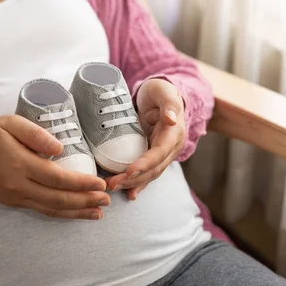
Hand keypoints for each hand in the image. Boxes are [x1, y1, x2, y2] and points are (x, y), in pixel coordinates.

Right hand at [0, 115, 108, 219]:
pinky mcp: (14, 203)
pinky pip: (42, 210)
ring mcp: (17, 197)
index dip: (81, 183)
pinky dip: (62, 214)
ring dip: (77, 212)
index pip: (58, 178)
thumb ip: (35, 134)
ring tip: (99, 212)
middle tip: (108, 200)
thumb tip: (60, 149)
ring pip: (52, 209)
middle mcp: (20, 186)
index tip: (100, 183)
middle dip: (86, 201)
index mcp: (20, 164)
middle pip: (59, 199)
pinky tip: (76, 214)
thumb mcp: (9, 123)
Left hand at [106, 79, 185, 199]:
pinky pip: (146, 173)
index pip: (159, 153)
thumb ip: (169, 104)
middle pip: (153, 169)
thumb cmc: (161, 91)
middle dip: (133, 179)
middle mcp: (170, 148)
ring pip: (149, 174)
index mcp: (174, 134)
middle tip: (112, 183)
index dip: (145, 164)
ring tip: (112, 187)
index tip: (129, 171)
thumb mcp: (164, 92)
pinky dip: (138, 184)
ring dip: (131, 184)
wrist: (160, 96)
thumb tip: (171, 119)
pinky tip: (129, 194)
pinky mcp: (153, 156)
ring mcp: (162, 154)